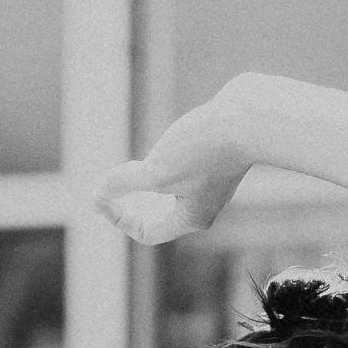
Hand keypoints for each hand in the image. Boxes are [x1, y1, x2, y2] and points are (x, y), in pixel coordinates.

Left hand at [93, 94, 253, 244]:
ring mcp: (211, 182)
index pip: (146, 232)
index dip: (119, 218)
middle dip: (133, 202)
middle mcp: (203, 206)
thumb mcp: (156, 170)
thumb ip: (124, 184)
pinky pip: (183, 170)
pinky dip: (166, 163)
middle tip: (113, 185)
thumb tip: (97, 196)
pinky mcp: (215, 159)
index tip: (103, 196)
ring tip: (134, 167)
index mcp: (191, 219)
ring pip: (170, 191)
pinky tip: (163, 145)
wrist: (250, 116)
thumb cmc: (205, 147)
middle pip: (158, 215)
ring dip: (148, 182)